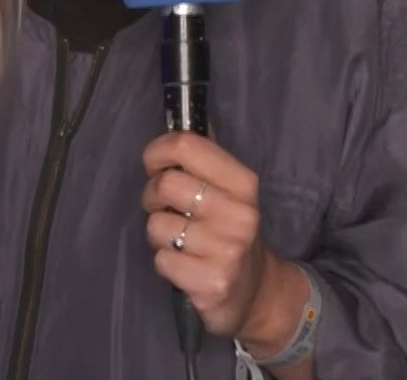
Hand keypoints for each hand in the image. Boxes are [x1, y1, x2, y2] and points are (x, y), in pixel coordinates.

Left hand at [141, 130, 287, 341]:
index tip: (156, 165)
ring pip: (156, 226)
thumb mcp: (229, 190)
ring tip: (178, 240)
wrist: (255, 291)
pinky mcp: (211, 282)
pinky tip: (184, 265)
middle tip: (164, 209)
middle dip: (152, 197)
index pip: (186, 145)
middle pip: (165, 184)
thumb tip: (185, 115)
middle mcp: (239, 213)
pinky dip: (164, 263)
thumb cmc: (230, 231)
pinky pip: (161, 260)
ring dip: (158, 235)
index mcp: (243, 182)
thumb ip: (206, 157)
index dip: (158, 152)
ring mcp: (227, 250)